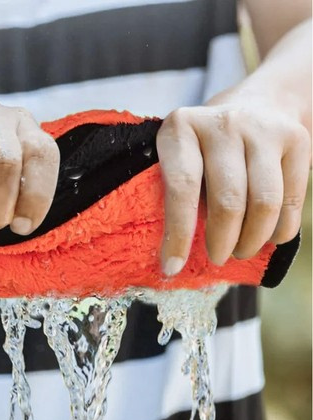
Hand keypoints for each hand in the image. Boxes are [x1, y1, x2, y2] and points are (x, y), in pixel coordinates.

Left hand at [156, 89, 310, 275]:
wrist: (259, 101)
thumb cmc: (206, 145)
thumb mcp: (181, 156)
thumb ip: (173, 191)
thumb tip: (173, 255)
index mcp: (181, 128)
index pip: (181, 188)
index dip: (178, 234)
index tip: (172, 268)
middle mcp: (223, 124)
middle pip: (228, 202)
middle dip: (221, 243)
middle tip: (216, 257)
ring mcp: (263, 129)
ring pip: (264, 204)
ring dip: (251, 241)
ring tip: (240, 250)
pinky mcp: (296, 139)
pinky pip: (292, 201)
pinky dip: (278, 231)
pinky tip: (266, 237)